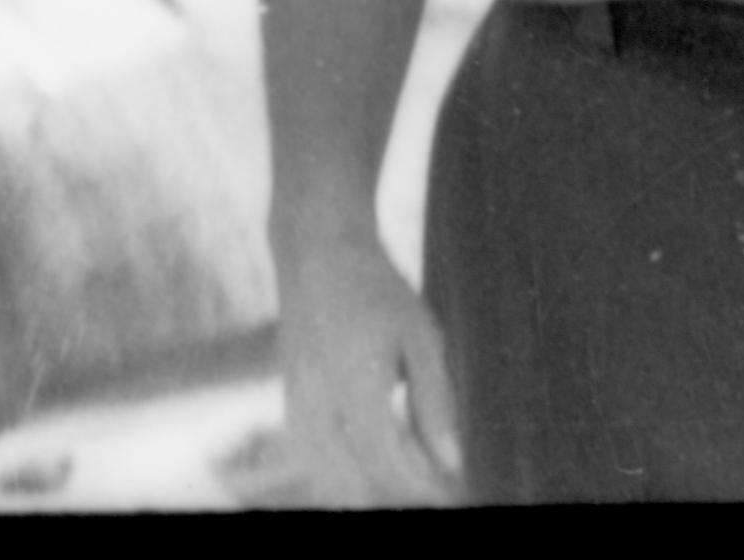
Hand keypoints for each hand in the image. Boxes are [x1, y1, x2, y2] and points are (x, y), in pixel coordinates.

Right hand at [275, 231, 463, 506]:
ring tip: (406, 478)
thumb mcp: (421, 337)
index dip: (423, 486)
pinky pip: (309, 453)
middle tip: (434, 488)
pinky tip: (370, 463)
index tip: (455, 492)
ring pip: (324, 472)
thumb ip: (435, 402)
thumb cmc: (376, 289)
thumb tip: (452, 463)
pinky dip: (340, 471)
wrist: (316, 249)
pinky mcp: (289, 394)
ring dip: (365, 487)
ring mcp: (296, 397)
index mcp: (354, 380)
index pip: (388, 459)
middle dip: (395, 493)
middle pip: (352, 478)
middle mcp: (317, 395)